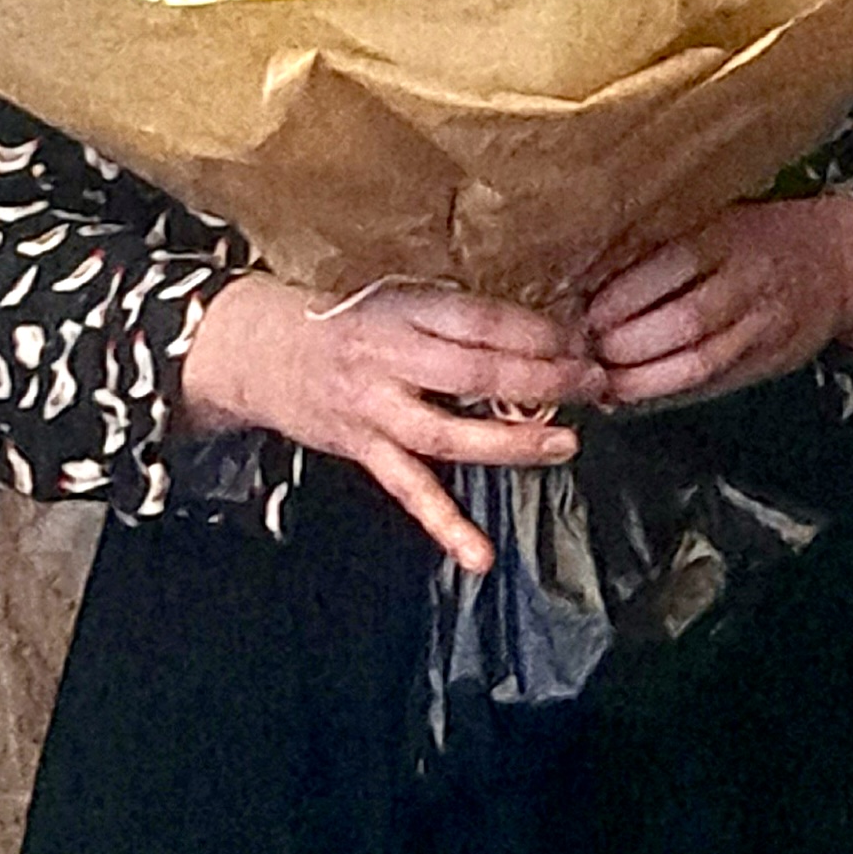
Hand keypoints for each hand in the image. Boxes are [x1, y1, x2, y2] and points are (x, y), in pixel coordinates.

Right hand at [178, 275, 584, 570]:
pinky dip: (446, 524)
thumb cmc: (345, 319)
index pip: (481, 320)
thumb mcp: (400, 298)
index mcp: (404, 311)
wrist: (259, 349)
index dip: (537, 332)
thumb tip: (546, 332)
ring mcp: (374, 410)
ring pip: (446, 434)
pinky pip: (409, 491)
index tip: (583, 340)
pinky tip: (479, 555)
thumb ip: (459, 318)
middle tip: (593, 383)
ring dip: (509, 444)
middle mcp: (388, 360)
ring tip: (562, 445)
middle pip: (472, 372)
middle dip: (540, 381)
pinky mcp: (363, 450)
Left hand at [583, 197, 852, 410]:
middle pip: (683, 320)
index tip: (580, 310)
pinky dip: (667, 395)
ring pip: (698, 361)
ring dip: (641, 379)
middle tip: (582, 352)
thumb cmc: (765, 233)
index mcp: (731, 234)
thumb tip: (589, 276)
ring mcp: (762, 324)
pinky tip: (633, 396)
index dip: (620, 295)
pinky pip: (713, 385)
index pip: (670, 265)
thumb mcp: (719, 218)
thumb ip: (665, 244)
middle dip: (624, 343)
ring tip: (602, 381)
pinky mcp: (767, 360)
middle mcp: (749, 280)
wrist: (843, 261)